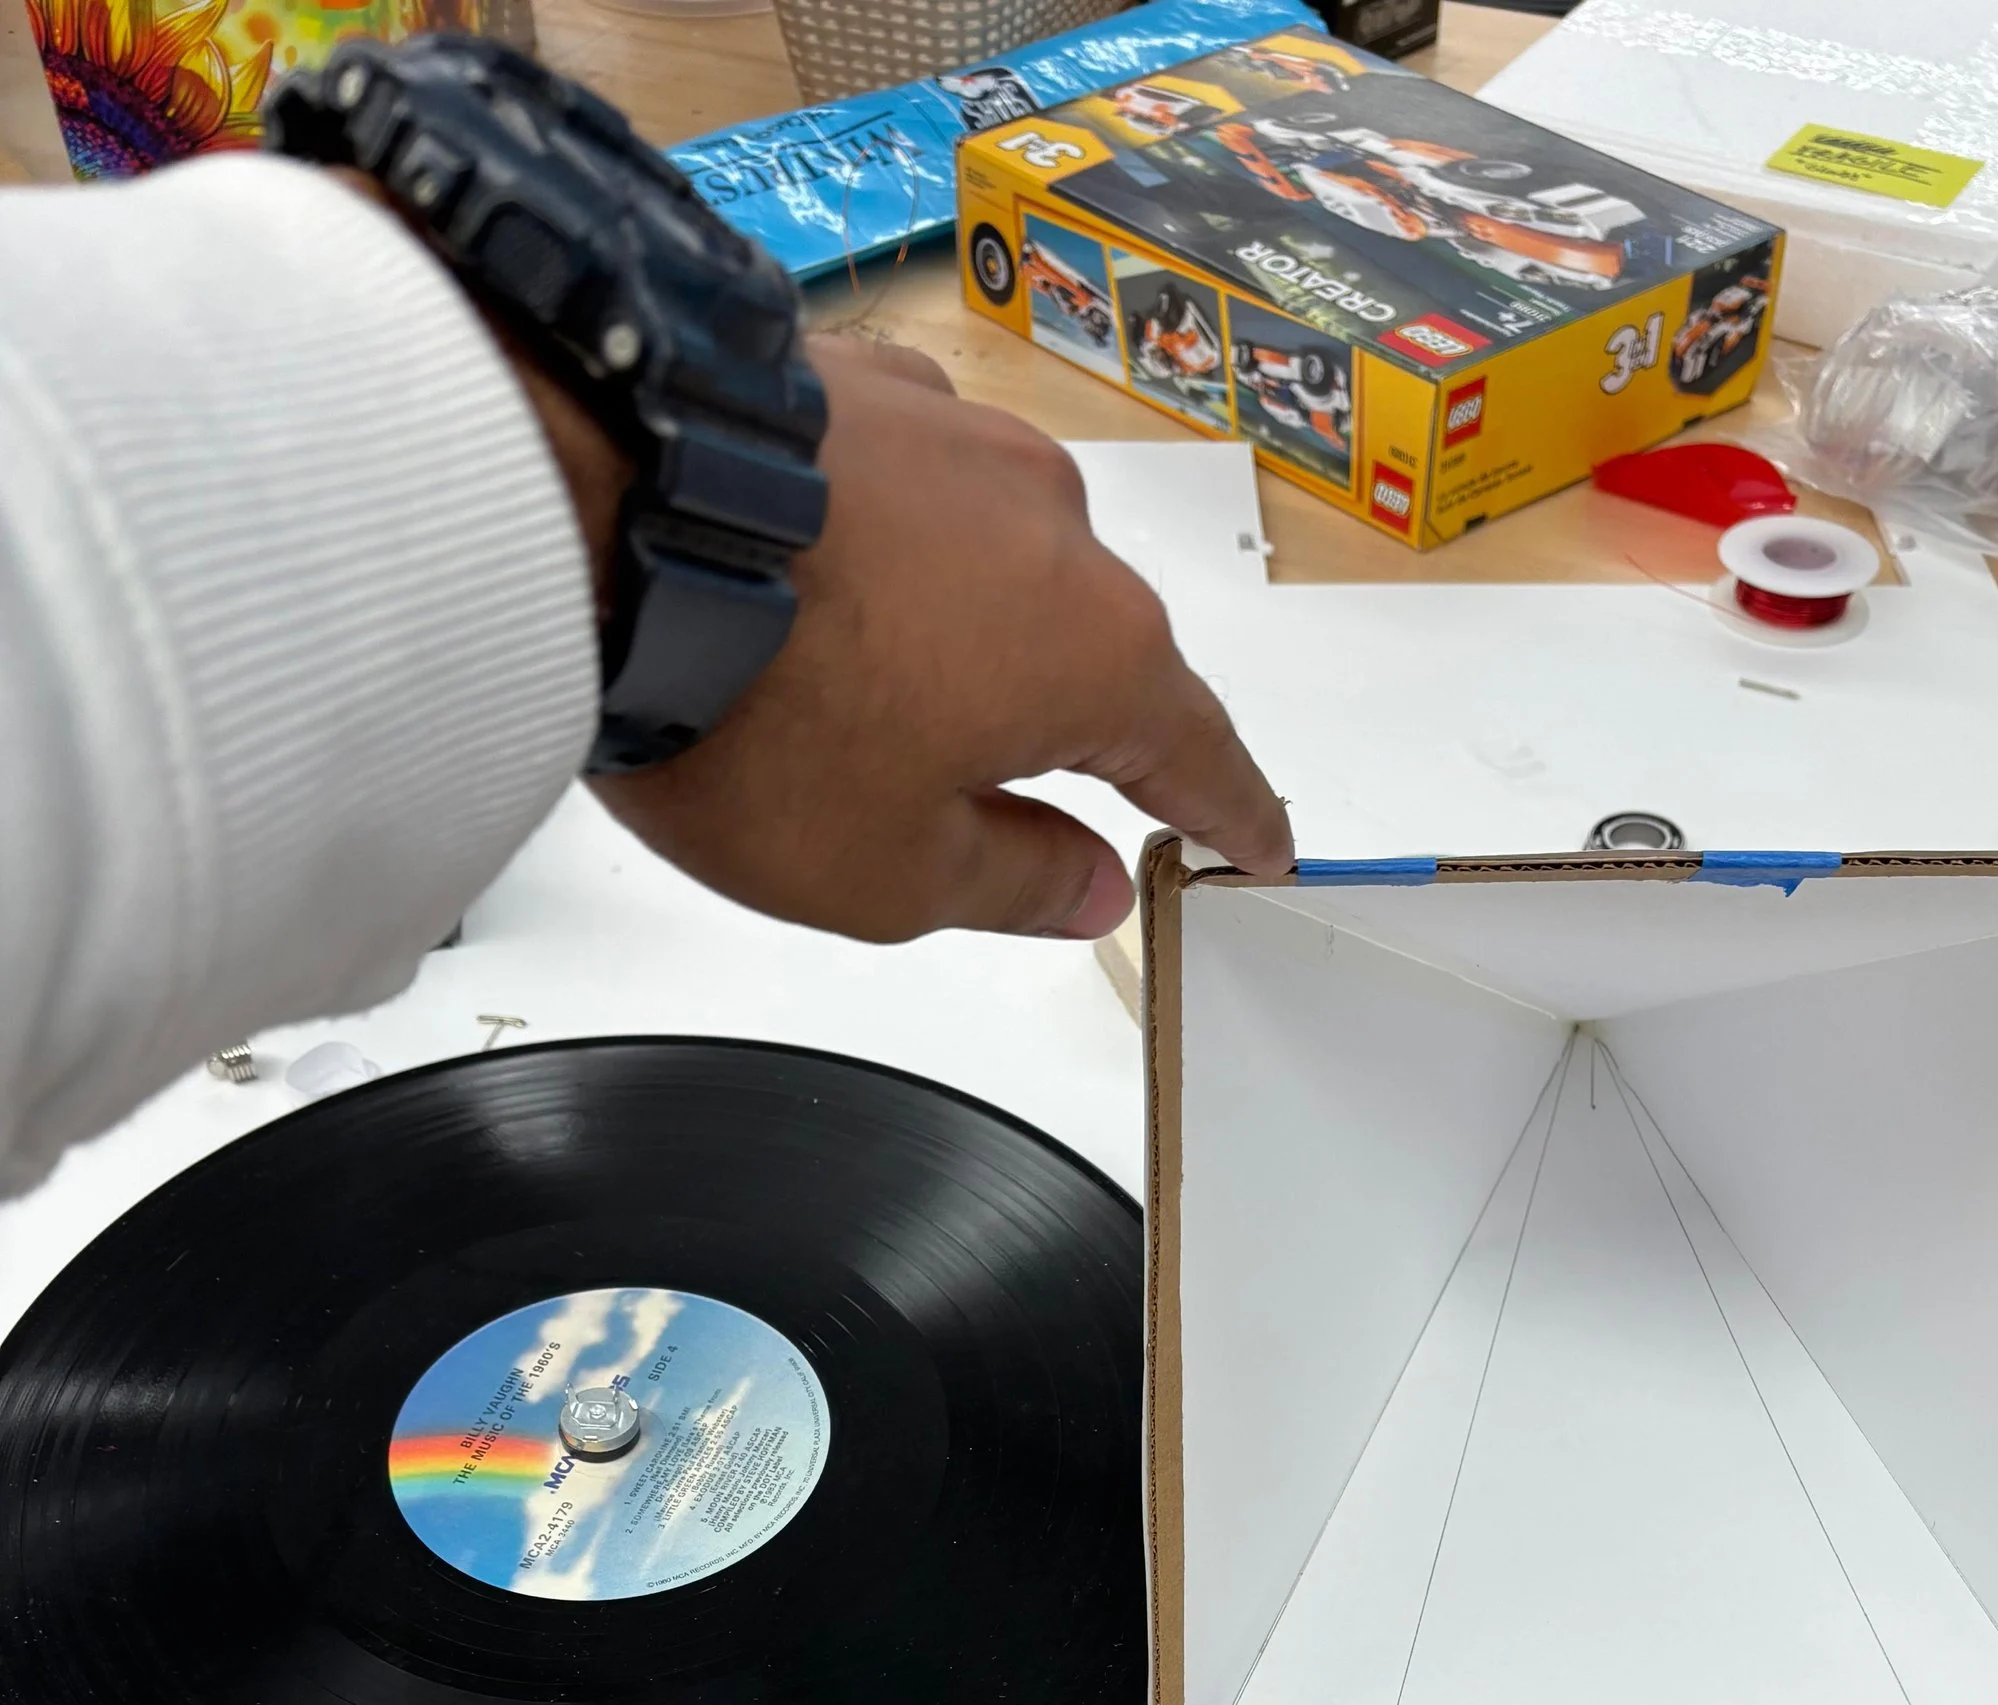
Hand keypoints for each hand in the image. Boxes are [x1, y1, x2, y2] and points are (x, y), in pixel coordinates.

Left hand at [586, 336, 1291, 941]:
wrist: (592, 508)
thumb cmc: (754, 709)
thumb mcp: (892, 874)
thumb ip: (1014, 882)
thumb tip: (1086, 884)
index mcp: (1094, 653)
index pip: (1196, 754)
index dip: (1229, 814)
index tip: (1256, 844)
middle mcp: (1051, 521)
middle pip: (1087, 644)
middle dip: (1057, 720)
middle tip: (1003, 793)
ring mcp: (955, 432)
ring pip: (990, 555)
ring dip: (951, 624)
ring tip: (854, 689)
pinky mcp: (856, 377)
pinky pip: (901, 482)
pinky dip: (880, 543)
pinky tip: (808, 578)